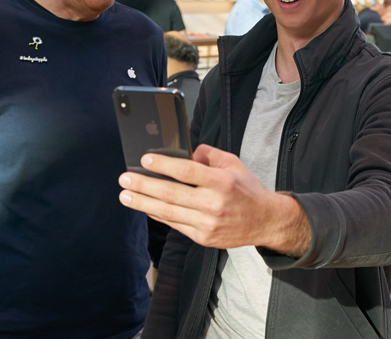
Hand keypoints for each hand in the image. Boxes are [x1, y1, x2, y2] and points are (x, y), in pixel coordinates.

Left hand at [118, 145, 309, 255]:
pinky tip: (144, 206)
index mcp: (222, 182)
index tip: (145, 159)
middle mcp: (214, 204)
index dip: (163, 165)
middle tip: (125, 179)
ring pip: (168, 212)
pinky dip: (157, 214)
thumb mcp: (234, 164)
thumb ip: (209, 155)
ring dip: (143, 202)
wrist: (266, 222)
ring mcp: (208, 224)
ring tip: (125, 195)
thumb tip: (185, 152)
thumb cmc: (248, 190)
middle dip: (144, 185)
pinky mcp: (203, 238)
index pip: (187, 172)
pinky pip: (175, 224)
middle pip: (171, 194)